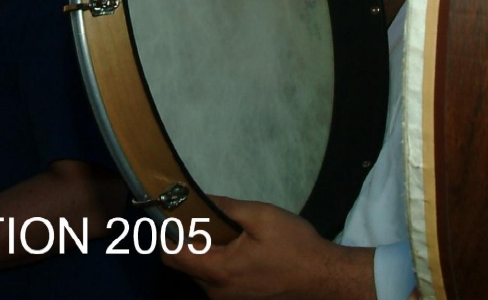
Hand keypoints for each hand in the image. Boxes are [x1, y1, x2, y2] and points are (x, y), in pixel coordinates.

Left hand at [162, 196, 372, 299]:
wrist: (324, 278)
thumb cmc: (295, 246)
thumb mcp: (261, 217)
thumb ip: (226, 208)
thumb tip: (197, 197)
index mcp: (219, 271)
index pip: (173, 256)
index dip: (163, 234)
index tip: (164, 212)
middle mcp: (217, 292)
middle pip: (184, 265)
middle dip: (182, 240)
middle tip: (191, 213)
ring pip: (199, 273)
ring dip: (201, 250)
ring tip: (217, 226)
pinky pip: (215, 280)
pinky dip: (215, 261)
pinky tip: (233, 245)